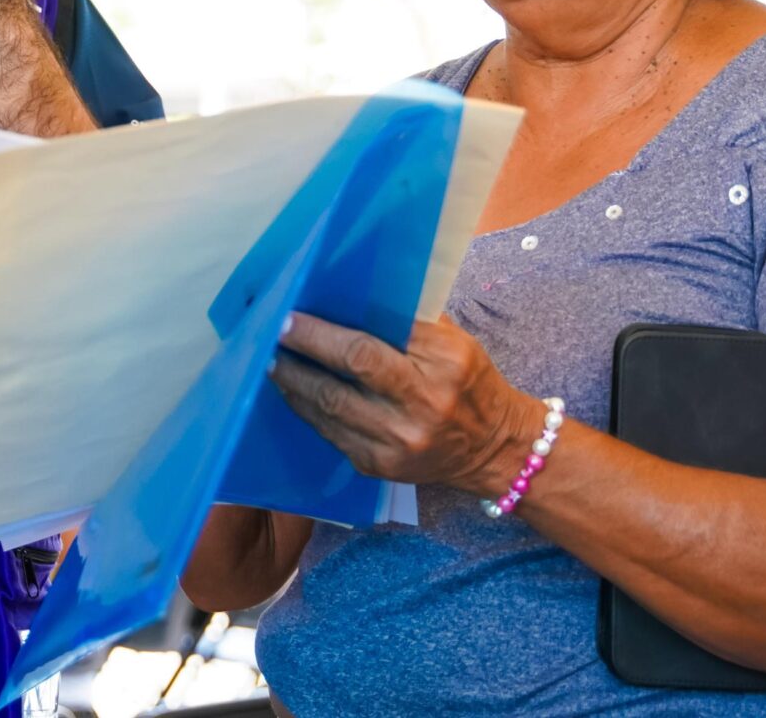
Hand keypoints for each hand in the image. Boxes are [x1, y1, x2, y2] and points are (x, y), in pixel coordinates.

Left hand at [270, 313, 542, 496]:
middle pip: (341, 381)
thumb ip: (408, 322)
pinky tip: (293, 390)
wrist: (499, 449)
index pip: (367, 348)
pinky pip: (330, 434)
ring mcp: (396, 445)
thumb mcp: (455, 343)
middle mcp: (418, 409)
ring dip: (292, 383)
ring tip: (270, 360)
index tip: (288, 318)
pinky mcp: (379, 467)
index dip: (320, 335)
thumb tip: (348, 298)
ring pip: (328, 410)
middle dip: (297, 357)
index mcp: (441, 367)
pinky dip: (307, 409)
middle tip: (267, 337)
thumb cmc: (471, 382)